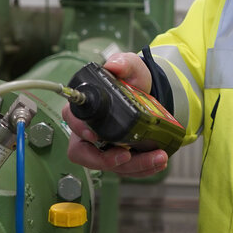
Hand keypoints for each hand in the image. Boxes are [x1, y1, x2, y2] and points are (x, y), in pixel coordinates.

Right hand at [62, 53, 167, 177]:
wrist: (151, 93)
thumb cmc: (132, 80)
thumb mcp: (131, 66)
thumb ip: (123, 63)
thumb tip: (113, 66)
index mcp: (86, 108)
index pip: (73, 120)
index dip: (80, 131)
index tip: (95, 136)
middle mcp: (89, 130)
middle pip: (84, 153)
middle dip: (105, 160)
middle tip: (126, 156)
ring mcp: (104, 147)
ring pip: (109, 165)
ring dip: (134, 166)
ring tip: (157, 157)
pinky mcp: (120, 157)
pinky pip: (127, 169)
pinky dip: (144, 169)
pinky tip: (159, 161)